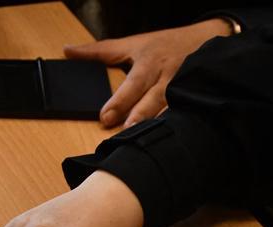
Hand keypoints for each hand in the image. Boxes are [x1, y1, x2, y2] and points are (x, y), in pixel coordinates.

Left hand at [64, 18, 235, 128]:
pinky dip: (180, 124)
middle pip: (153, 97)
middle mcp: (167, 75)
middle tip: (126, 130)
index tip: (105, 117)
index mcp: (149, 62)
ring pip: (172, 107)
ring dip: (160, 123)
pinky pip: (188, 113)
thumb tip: (68, 51)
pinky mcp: (195, 97)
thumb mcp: (132, 43)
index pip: (132, 83)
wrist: (205, 39)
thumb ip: (99, 51)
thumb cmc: (163, 45)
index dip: (120, 100)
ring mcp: (183, 87)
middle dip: (140, 114)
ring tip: (148, 140)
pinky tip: (174, 138)